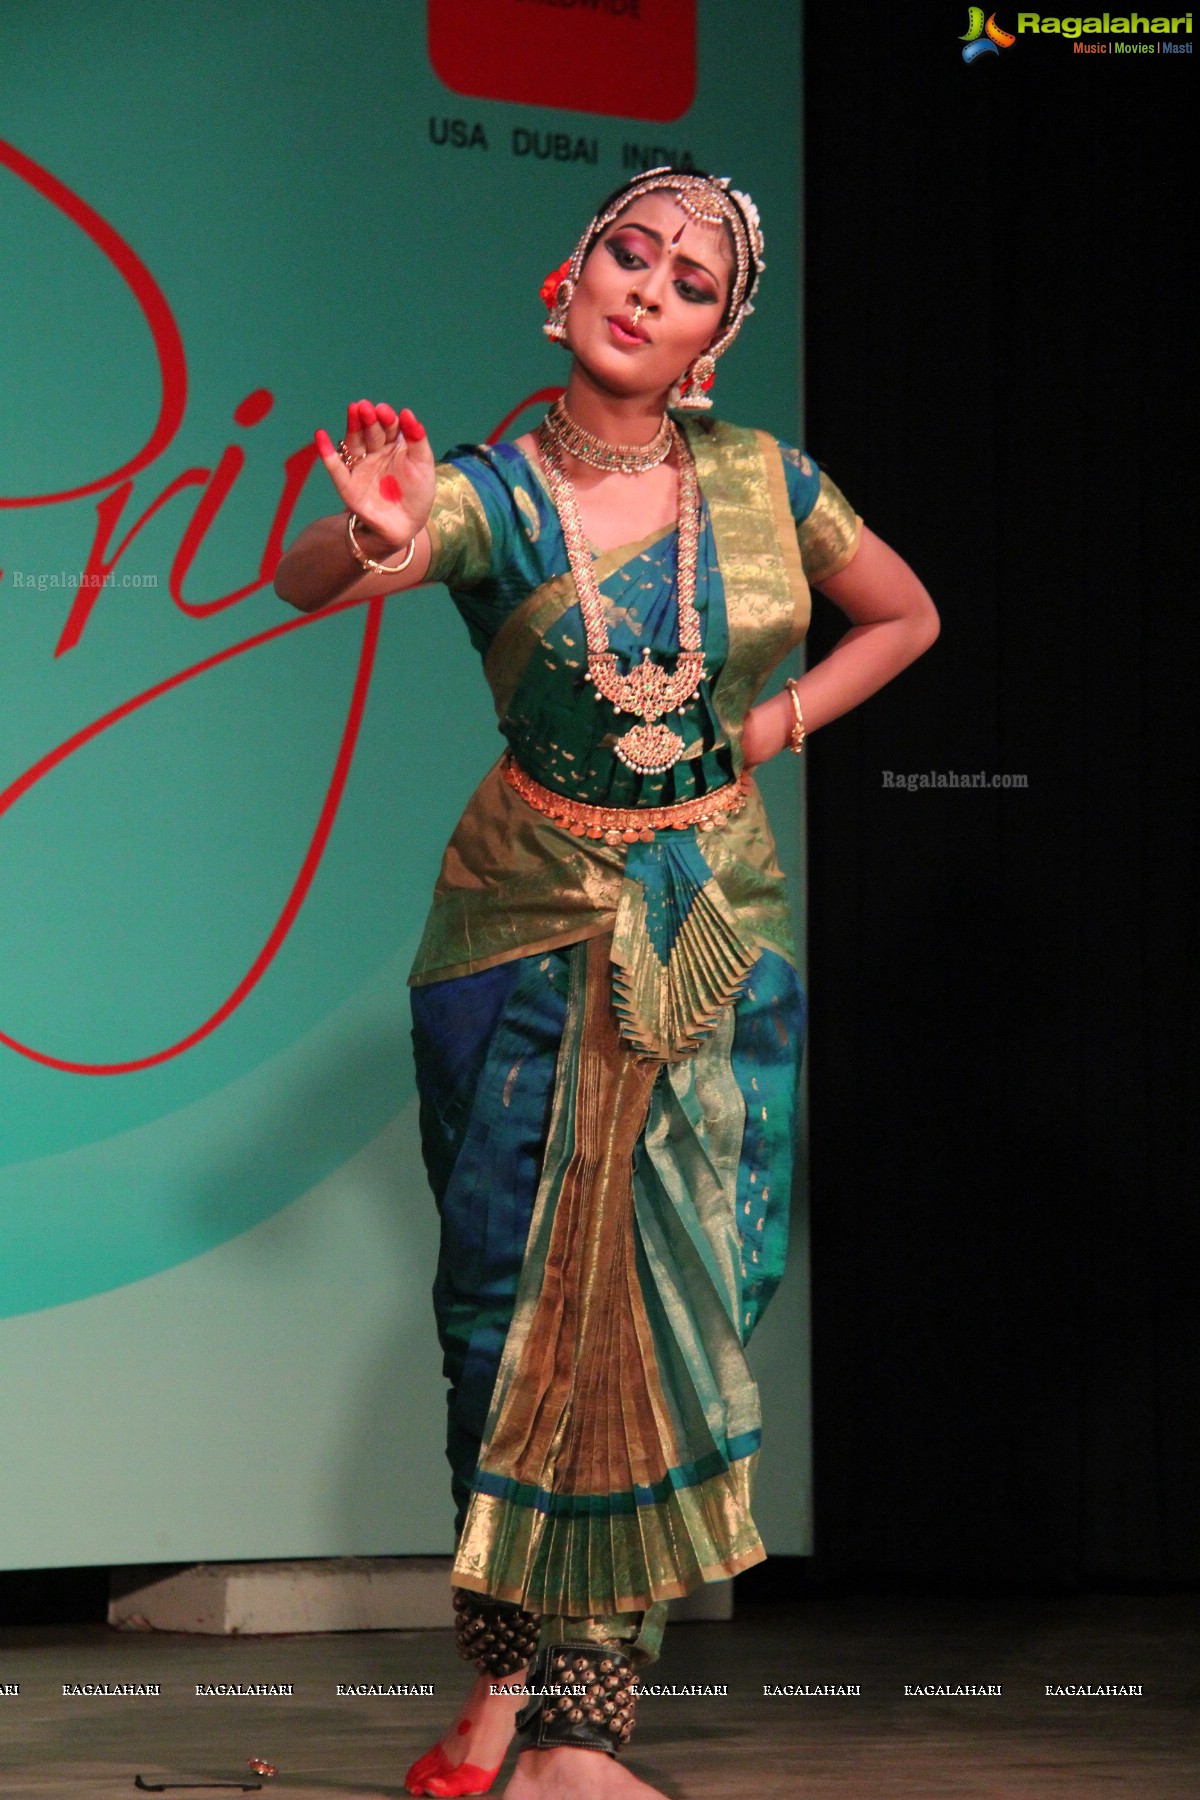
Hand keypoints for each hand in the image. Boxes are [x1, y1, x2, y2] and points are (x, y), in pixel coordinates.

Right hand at [314, 400, 435, 547]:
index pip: (389, 426)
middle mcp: (375, 453)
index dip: (387, 418)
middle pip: (370, 432)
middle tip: (366, 407)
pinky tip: (321, 436)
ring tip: (353, 411)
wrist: (406, 526)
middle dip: (369, 419)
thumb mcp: (423, 464)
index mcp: (394, 446)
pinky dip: (327, 453)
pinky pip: (336, 468)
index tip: (385, 411)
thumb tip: (408, 412)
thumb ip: (417, 439)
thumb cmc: (417, 494)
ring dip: (353, 427)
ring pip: (354, 444)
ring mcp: (361, 468)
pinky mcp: (348, 485)